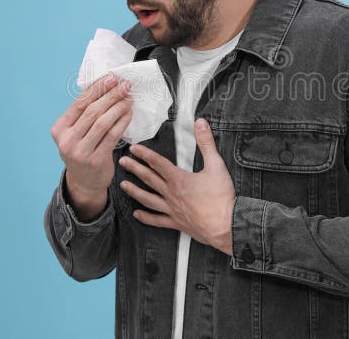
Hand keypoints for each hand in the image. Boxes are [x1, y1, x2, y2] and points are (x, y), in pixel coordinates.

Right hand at [50, 73, 133, 203]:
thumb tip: (107, 86)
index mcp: (59, 129)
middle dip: (111, 95)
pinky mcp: (95, 160)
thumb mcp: (76, 132)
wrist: (84, 181)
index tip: (112, 77)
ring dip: (118, 107)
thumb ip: (84, 114)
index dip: (97, 88)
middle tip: (125, 85)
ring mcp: (80, 151)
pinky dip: (122, 122)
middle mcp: (66, 140)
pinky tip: (129, 113)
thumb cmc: (83, 150)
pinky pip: (112, 135)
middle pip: (92, 111)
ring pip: (102, 122)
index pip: (79, 102)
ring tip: (129, 98)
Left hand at [118, 118, 235, 254]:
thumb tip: (201, 123)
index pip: (158, 163)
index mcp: (179, 179)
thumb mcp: (217, 165)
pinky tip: (137, 214)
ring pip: (148, 199)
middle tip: (122, 162)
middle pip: (149, 179)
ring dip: (134, 191)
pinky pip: (157, 220)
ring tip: (123, 186)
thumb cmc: (221, 198)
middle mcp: (171, 194)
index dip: (145, 154)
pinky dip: (146, 218)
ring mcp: (172, 210)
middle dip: (134, 169)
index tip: (134, 148)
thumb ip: (207, 143)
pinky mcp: (177, 223)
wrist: (226, 225)